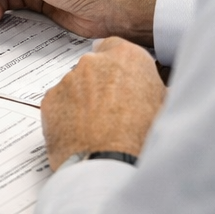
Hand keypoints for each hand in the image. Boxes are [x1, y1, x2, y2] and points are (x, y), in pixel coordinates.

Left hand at [41, 36, 164, 170]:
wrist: (108, 166)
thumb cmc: (139, 139)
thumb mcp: (164, 107)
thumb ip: (155, 88)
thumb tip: (160, 90)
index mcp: (127, 57)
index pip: (117, 47)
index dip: (119, 65)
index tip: (121, 78)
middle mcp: (94, 62)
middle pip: (95, 66)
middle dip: (100, 83)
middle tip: (112, 109)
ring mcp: (69, 79)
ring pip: (76, 85)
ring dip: (83, 99)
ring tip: (97, 127)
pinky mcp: (50, 100)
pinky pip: (59, 102)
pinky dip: (66, 114)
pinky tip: (80, 132)